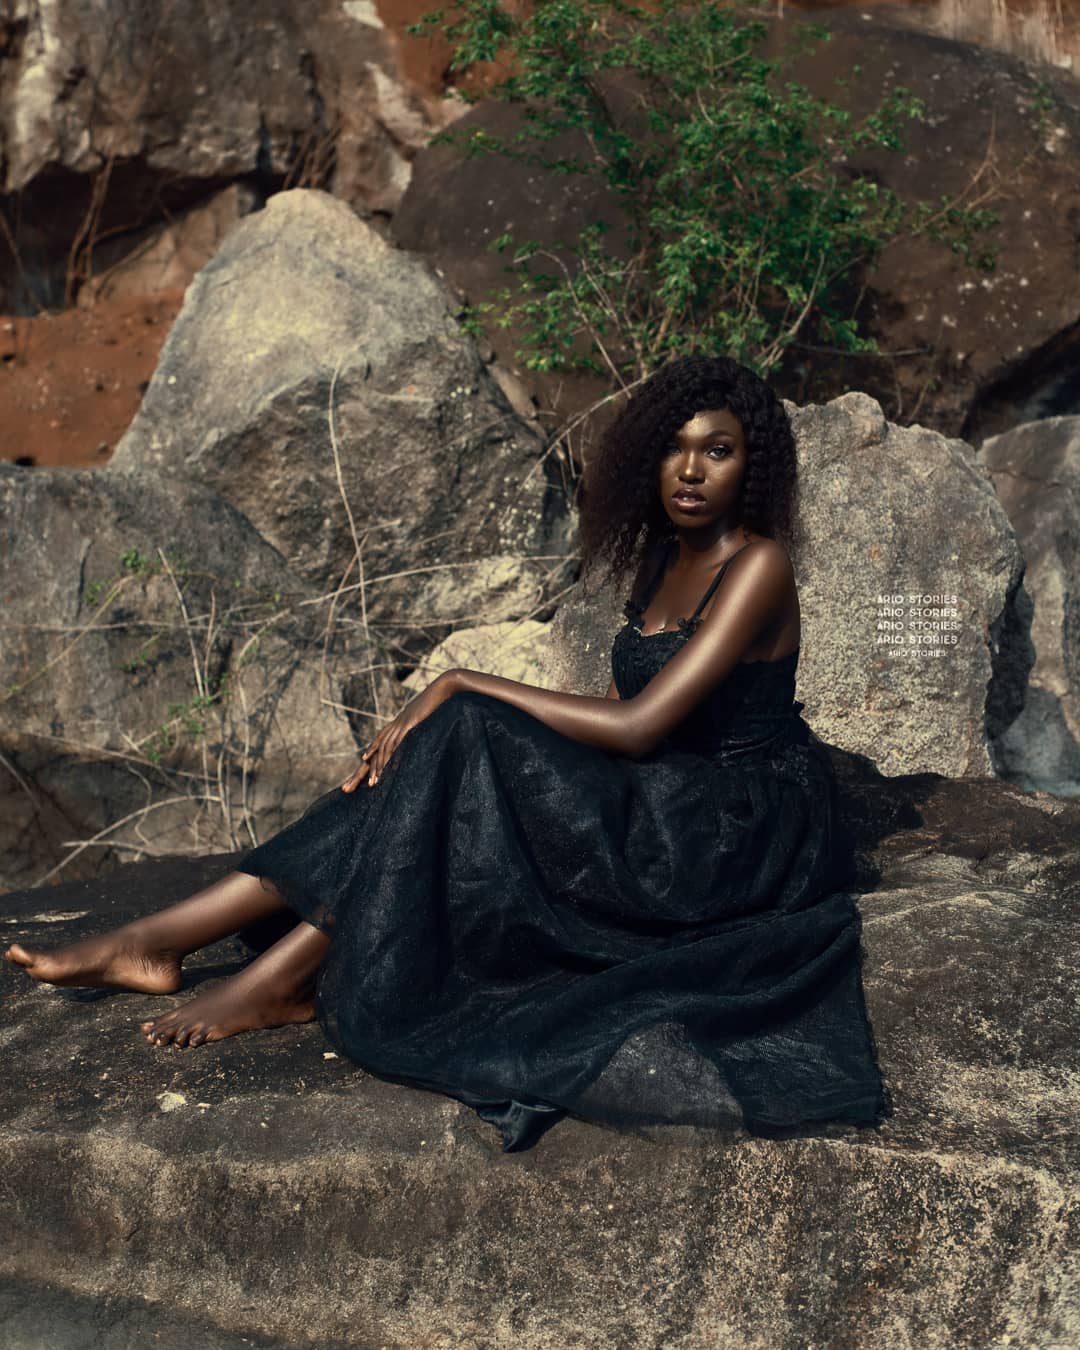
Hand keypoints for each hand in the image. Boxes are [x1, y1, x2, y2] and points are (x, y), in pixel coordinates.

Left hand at [341, 671, 459, 790]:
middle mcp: (397, 723)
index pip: (380, 741)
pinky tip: (386, 767)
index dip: (371, 754)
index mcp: (401, 722)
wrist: (448, 684)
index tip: (361, 769)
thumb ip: (425, 723)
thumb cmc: (444, 699)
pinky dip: (390, 755)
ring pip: (384, 748)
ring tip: (373, 784)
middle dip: (362, 770)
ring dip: (378, 767)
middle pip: (376, 748)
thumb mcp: (432, 715)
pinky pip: (397, 742)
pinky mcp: (410, 723)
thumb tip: (426, 729)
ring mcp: (402, 722)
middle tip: (349, 787)